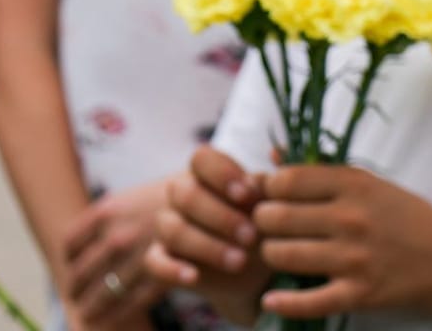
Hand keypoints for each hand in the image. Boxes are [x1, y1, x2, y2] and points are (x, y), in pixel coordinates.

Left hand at [59, 179, 168, 327]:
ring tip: (87, 315)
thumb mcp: (139, 196)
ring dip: (90, 308)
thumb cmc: (180, 193)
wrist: (221, 193)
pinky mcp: (159, 274)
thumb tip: (81, 245)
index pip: (71, 245)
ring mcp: (137, 256)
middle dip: (75, 289)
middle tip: (74, 297)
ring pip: (102, 293)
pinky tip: (111, 321)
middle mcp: (117, 234)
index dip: (68, 260)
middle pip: (80, 273)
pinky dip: (117, 314)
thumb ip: (111, 216)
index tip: (70, 267)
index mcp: (107, 212)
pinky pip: (130, 302)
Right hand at [142, 146, 267, 324]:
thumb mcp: (272, 201)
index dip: (222, 174)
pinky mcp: (161, 258)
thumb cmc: (263, 222)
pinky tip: (194, 277)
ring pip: (173, 229)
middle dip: (221, 216)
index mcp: (208, 172)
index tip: (249, 194)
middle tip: (251, 235)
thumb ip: (272, 180)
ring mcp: (168, 226)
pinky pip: (154, 261)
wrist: (254, 267)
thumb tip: (278, 153)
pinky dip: (172, 269)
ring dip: (207, 246)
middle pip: (187, 195)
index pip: (202, 158)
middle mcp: (182, 195)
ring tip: (239, 261)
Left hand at [252, 164, 431, 319]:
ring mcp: (354, 258)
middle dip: (262, 222)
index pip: (287, 180)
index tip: (270, 196)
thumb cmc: (404, 216)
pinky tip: (272, 297)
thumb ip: (321, 174)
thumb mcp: (369, 184)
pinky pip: (306, 301)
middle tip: (268, 227)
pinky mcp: (358, 293)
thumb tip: (268, 162)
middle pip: (275, 217)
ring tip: (279, 253)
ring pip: (282, 255)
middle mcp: (352, 218)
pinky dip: (282, 301)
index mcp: (356, 184)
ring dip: (271, 255)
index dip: (267, 188)